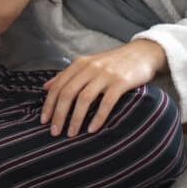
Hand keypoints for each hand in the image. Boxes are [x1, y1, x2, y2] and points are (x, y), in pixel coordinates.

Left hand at [40, 39, 166, 136]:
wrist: (142, 53)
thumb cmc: (113, 62)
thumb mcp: (89, 64)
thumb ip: (68, 75)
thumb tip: (45, 87)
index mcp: (80, 63)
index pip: (59, 85)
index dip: (49, 103)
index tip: (43, 120)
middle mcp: (91, 67)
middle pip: (68, 92)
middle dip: (59, 114)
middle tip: (55, 131)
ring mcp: (106, 74)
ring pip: (84, 98)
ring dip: (75, 118)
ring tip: (71, 133)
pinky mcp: (121, 82)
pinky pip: (106, 102)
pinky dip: (98, 117)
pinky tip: (92, 129)